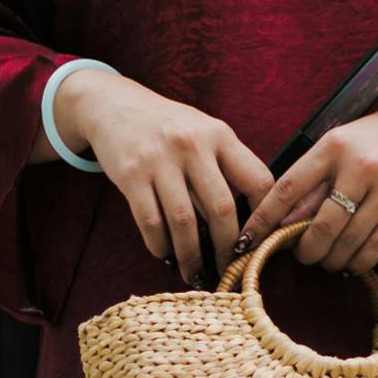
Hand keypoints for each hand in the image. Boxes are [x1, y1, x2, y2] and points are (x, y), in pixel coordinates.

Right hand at [54, 66, 271, 278]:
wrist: (114, 105)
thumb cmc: (167, 126)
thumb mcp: (203, 132)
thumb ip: (225, 165)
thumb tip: (246, 220)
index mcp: (219, 134)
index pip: (258, 180)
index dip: (264, 217)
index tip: (259, 241)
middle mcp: (192, 144)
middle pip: (222, 209)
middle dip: (226, 248)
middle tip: (227, 268)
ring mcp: (160, 159)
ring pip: (184, 222)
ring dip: (191, 255)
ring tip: (194, 272)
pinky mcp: (131, 174)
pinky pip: (151, 222)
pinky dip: (159, 245)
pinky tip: (164, 254)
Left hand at [253, 105, 377, 272]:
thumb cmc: (370, 143)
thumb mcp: (335, 150)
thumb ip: (310, 186)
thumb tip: (278, 226)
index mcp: (333, 147)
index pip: (288, 188)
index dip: (264, 219)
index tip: (247, 241)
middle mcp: (360, 165)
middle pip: (322, 225)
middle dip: (306, 250)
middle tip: (303, 256)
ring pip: (350, 241)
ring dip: (332, 259)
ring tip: (327, 260)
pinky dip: (359, 262)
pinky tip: (351, 263)